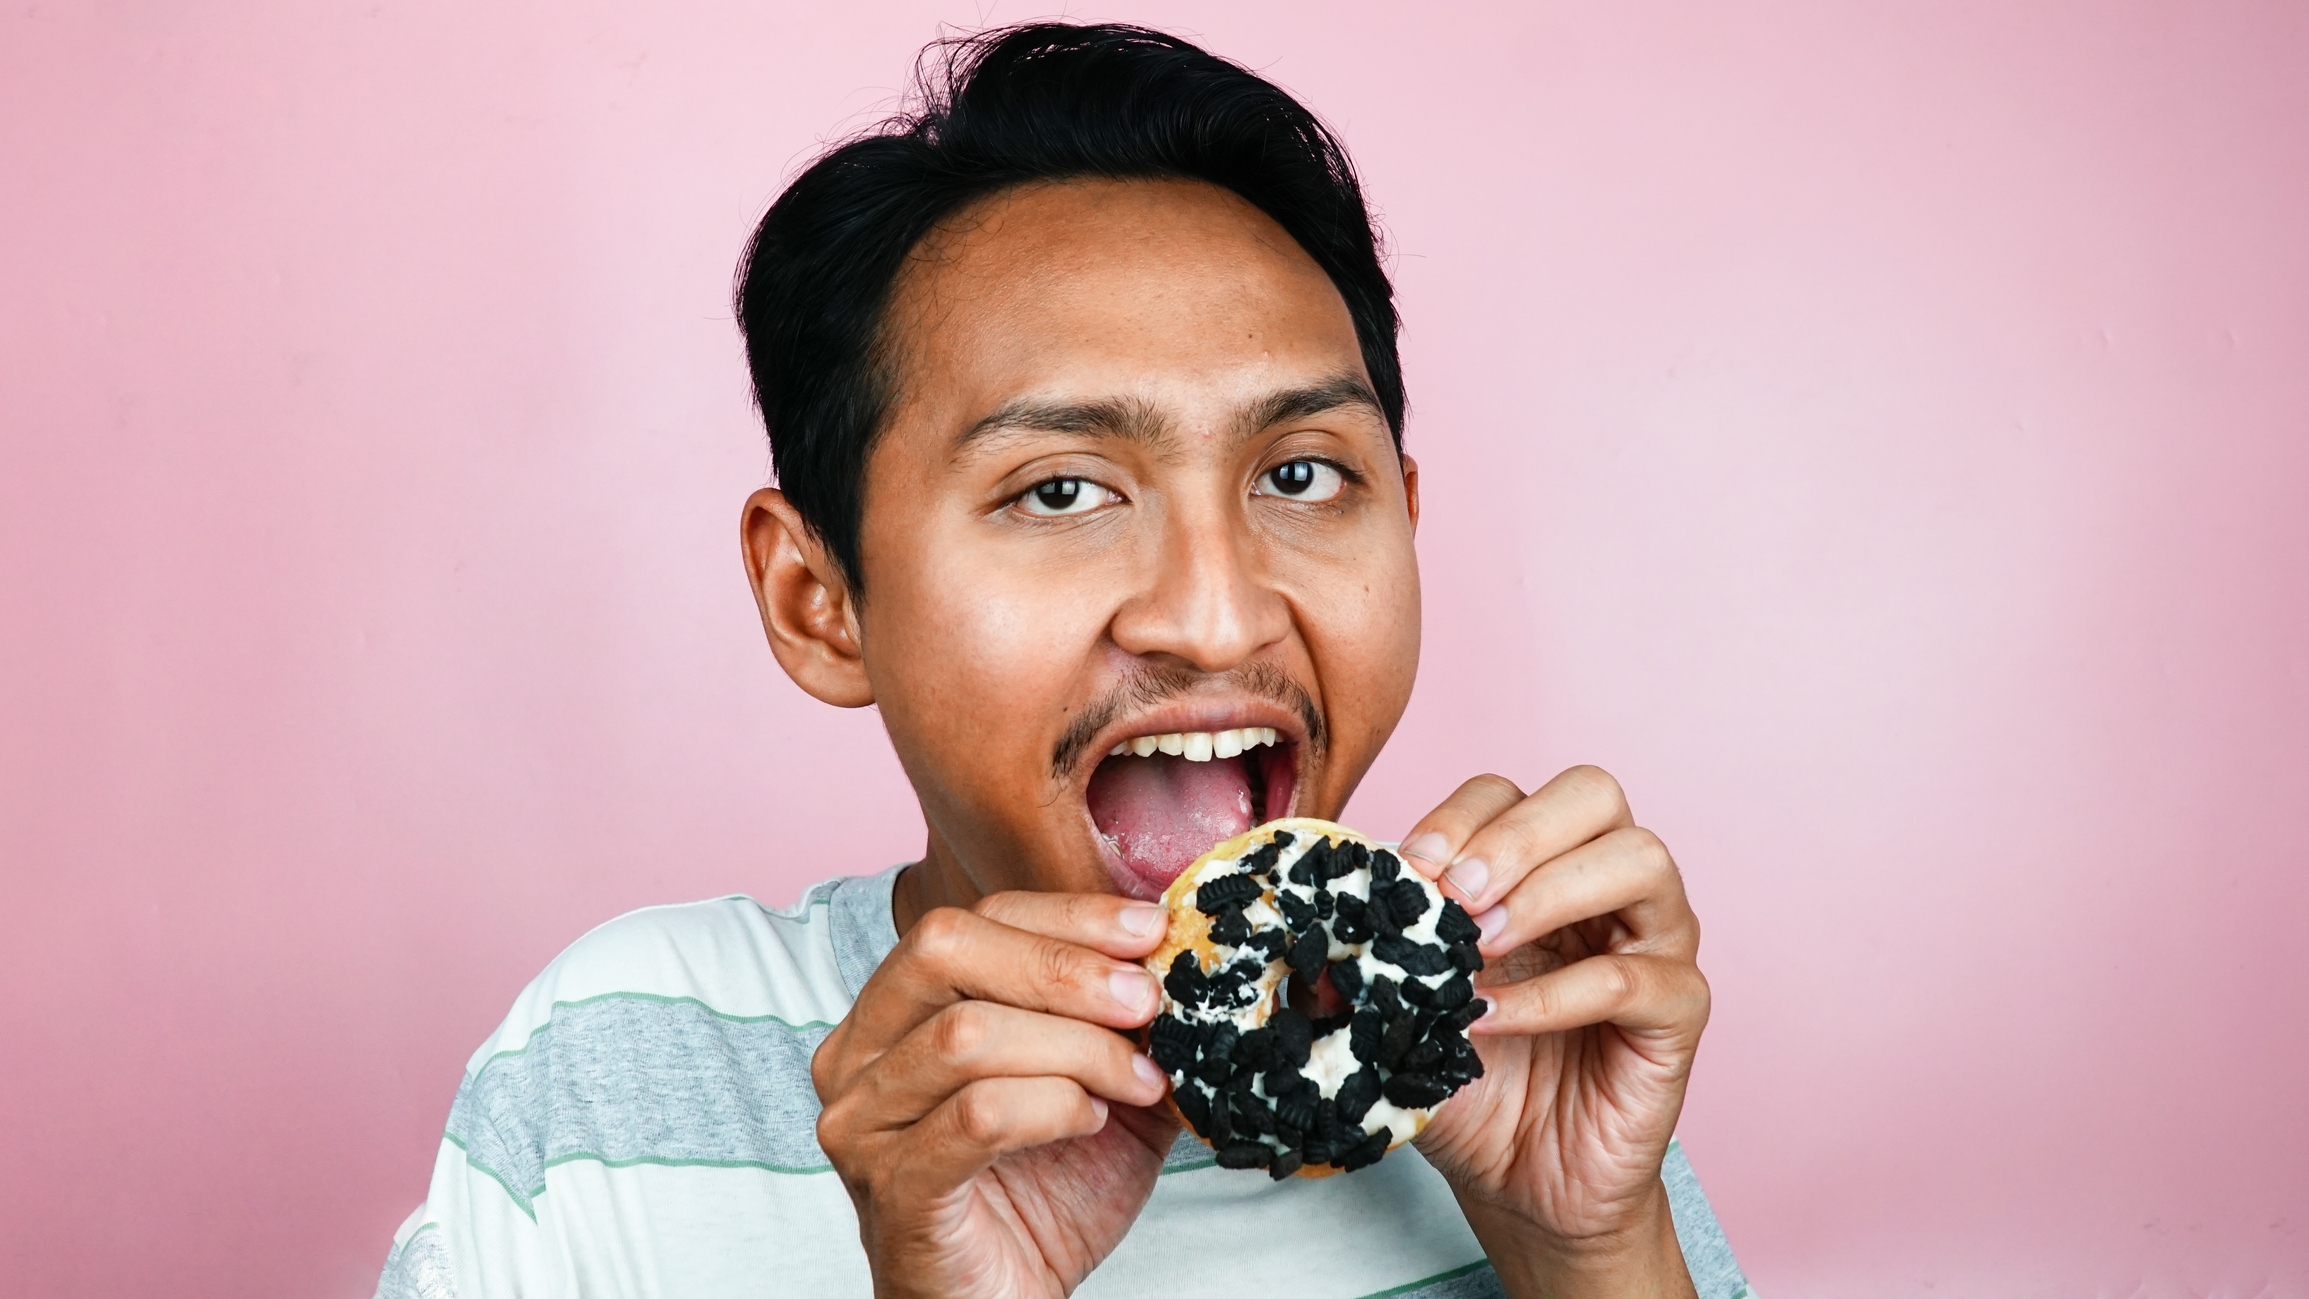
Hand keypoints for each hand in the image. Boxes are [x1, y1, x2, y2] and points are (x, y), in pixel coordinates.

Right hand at [811, 891, 1179, 1297]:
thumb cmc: (1045, 1191)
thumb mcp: (1099, 1081)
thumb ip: (1120, 1015)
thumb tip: (1174, 943)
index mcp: (895, 1010)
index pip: (974, 919)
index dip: (1067, 916)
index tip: (1151, 931)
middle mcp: (858, 1054)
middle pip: (946, 950)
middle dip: (1063, 967)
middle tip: (1145, 1002)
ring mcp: (864, 1122)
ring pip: (967, 1034)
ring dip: (1077, 1049)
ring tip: (1136, 1084)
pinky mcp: (893, 1187)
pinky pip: (977, 1116)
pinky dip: (1052, 1107)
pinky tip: (1091, 1122)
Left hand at [1400, 767, 1708, 1298]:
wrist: (1518, 1181)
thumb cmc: (1468, 1079)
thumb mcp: (1398, 1007)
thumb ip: (1363, 952)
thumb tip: (1306, 911)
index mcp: (1537, 864)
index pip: (1508, 792)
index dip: (1457, 818)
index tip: (1407, 869)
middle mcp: (1605, 886)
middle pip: (1593, 794)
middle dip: (1513, 834)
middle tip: (1455, 897)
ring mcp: (1653, 941)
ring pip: (1640, 859)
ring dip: (1549, 891)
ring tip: (1483, 944)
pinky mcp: (1678, 1012)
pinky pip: (1634, 978)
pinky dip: (1556, 993)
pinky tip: (1495, 1018)